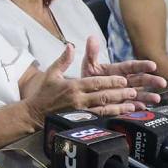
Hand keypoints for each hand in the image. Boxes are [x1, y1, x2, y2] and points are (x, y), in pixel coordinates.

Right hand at [24, 44, 140, 122]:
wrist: (33, 113)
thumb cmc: (43, 93)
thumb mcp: (52, 73)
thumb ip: (64, 60)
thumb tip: (71, 45)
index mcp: (73, 86)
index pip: (96, 83)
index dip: (111, 81)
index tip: (123, 80)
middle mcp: (78, 99)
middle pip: (103, 96)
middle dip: (120, 93)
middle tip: (134, 91)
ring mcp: (79, 112)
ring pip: (103, 109)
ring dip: (119, 107)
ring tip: (133, 105)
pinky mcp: (79, 122)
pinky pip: (98, 119)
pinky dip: (111, 117)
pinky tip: (121, 116)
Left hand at [81, 36, 166, 103]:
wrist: (83, 94)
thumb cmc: (88, 78)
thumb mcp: (88, 65)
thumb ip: (91, 53)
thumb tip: (92, 37)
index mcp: (118, 70)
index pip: (132, 66)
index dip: (142, 65)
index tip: (152, 65)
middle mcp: (124, 81)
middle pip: (140, 80)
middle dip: (151, 81)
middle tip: (162, 82)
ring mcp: (124, 93)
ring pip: (139, 93)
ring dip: (148, 96)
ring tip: (157, 98)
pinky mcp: (122, 105)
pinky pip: (131, 106)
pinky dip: (137, 107)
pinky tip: (144, 107)